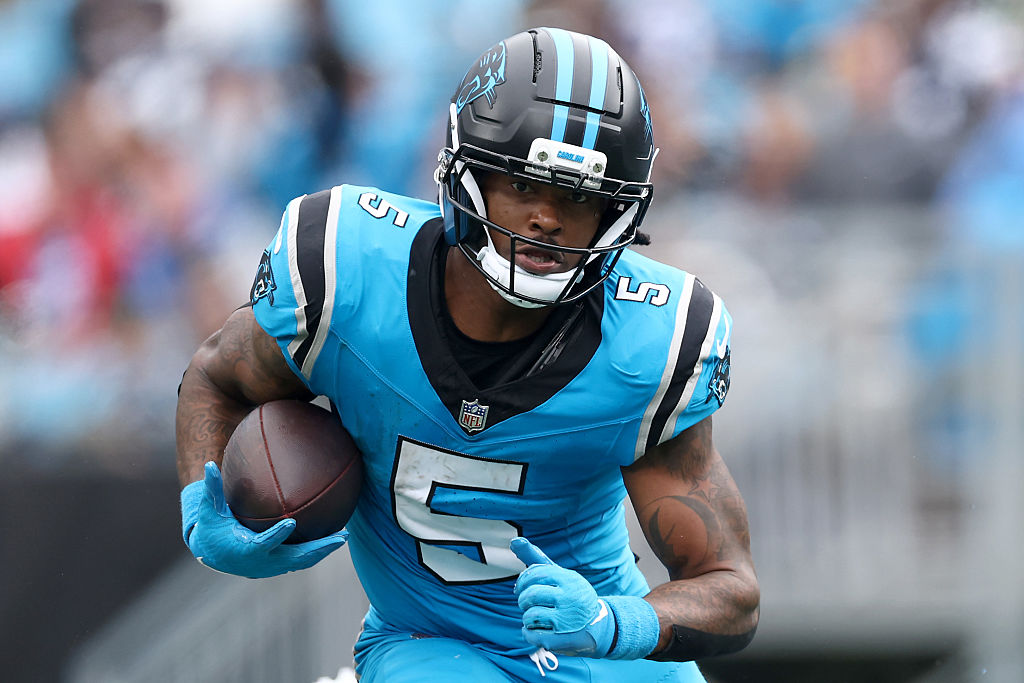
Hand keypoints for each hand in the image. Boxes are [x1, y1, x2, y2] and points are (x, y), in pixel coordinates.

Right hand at [180, 461, 347, 578]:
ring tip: (343, 536)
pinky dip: (316, 551)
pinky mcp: (278, 566)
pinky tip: (333, 538)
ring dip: (323, 550)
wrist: (214, 556)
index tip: (291, 522)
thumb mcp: (210, 510)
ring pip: (302, 561)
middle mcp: (262, 561)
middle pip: (295, 557)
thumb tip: (210, 463)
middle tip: (341, 537)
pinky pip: (301, 560)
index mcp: (246, 548)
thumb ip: (212, 489)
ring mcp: (272, 566)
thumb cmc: (212, 529)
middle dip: (318, 548)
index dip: (277, 534)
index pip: (264, 542)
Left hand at [511, 537, 661, 658]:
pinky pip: (530, 634)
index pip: (535, 574)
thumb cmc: (572, 595)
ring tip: (535, 617)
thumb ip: (537, 559)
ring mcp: (566, 620)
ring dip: (527, 617)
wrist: (600, 626)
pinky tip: (537, 628)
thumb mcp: (561, 575)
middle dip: (523, 600)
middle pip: (530, 595)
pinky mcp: (559, 639)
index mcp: (569, 579)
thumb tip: (514, 541)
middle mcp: (569, 598)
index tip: (520, 587)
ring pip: (529, 615)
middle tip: (527, 603)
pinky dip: (527, 631)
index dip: (522, 581)